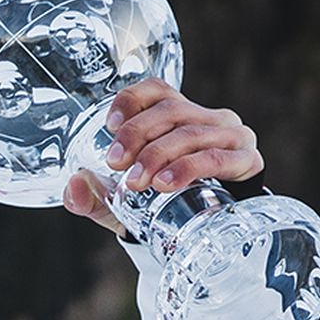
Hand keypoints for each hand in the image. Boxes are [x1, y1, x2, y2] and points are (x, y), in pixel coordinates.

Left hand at [62, 79, 263, 235]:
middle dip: (138, 135)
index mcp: (175, 116)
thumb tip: (73, 186)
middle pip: (170, 111)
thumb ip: (93, 196)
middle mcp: (205, 117)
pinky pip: (217, 157)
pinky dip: (189, 168)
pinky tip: (167, 183)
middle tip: (116, 164)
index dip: (132, 100)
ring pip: (191, 133)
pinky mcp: (246, 159)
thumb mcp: (121, 201)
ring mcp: (229, 135)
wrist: (205, 230)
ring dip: (160, 155)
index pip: (156, 90)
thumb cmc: (159, 204)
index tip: (109, 125)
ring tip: (137, 182)